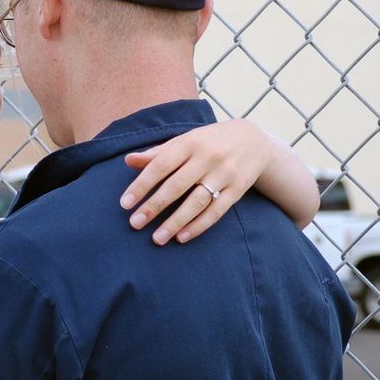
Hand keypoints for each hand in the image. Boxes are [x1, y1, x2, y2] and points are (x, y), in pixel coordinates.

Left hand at [120, 119, 281, 244]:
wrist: (254, 141)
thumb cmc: (209, 142)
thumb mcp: (184, 141)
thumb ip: (157, 153)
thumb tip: (128, 160)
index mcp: (190, 143)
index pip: (160, 165)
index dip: (142, 184)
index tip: (125, 203)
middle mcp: (208, 157)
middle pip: (177, 185)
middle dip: (154, 206)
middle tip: (135, 224)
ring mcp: (225, 174)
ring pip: (197, 202)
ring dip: (175, 222)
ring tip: (157, 238)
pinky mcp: (238, 189)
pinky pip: (216, 211)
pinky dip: (199, 226)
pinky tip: (182, 237)